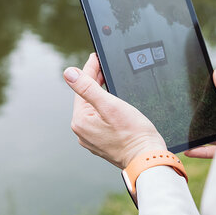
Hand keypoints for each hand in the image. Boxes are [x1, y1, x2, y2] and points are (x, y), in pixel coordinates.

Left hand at [64, 53, 165, 168]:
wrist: (147, 158)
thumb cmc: (133, 134)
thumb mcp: (110, 105)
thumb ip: (88, 87)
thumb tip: (68, 73)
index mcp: (81, 121)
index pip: (82, 88)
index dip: (90, 69)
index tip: (95, 56)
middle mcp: (83, 131)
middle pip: (87, 98)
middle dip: (94, 80)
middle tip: (103, 64)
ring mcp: (92, 138)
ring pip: (94, 108)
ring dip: (100, 93)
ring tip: (107, 78)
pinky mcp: (103, 142)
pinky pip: (100, 119)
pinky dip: (105, 107)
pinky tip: (113, 101)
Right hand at [184, 68, 215, 158]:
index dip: (209, 96)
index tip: (194, 93)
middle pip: (213, 119)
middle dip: (199, 117)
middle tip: (183, 113)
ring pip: (209, 136)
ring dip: (195, 136)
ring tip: (182, 132)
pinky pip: (211, 152)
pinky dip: (199, 152)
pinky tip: (187, 150)